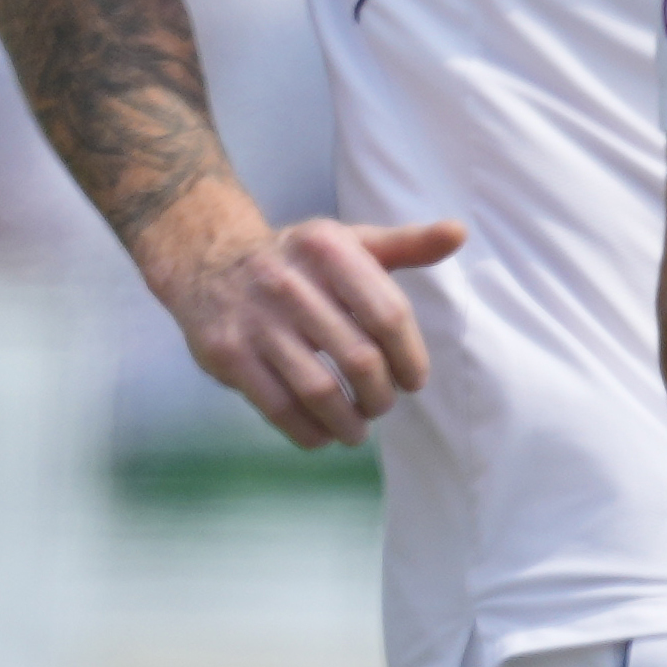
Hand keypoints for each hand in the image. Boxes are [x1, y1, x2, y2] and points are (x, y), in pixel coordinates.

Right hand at [159, 214, 460, 448]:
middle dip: (380, 396)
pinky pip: (277, 407)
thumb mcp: (349, 241)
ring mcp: (256, 320)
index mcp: (329, 250)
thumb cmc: (298, 260)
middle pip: (359, 358)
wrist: (207, 261)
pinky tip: (322, 433)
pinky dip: (308, 431)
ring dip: (348, 422)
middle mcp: (290, 282)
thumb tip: (459, 233)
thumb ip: (406, 244)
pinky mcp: (227, 354)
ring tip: (357, 430)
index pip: (388, 315)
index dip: (410, 357)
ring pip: (319, 390)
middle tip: (382, 406)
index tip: (414, 380)